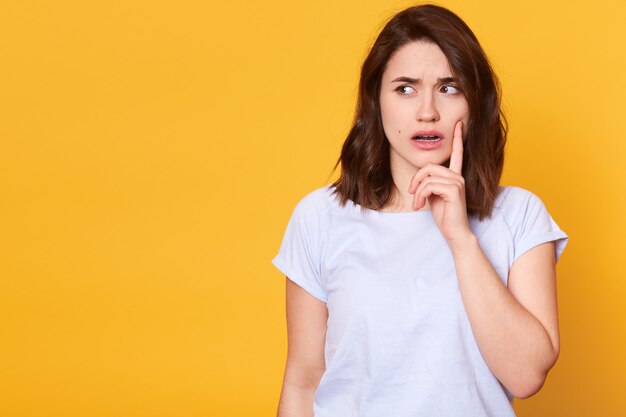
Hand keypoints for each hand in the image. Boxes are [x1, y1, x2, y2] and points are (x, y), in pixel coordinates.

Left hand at [408, 121, 473, 245]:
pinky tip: (421, 206)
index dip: (457, 138)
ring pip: (427, 176)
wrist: (455, 233)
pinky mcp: (454, 190)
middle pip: (429, 166)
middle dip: (416, 179)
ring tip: (417, 204)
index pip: (457, 153)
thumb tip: (419, 179)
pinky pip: (428, 185)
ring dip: (417, 191)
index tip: (459, 124)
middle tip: (412, 193)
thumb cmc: (444, 216)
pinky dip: (420, 196)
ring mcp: (457, 182)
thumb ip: (429, 183)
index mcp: (454, 176)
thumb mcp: (433, 196)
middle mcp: (458, 176)